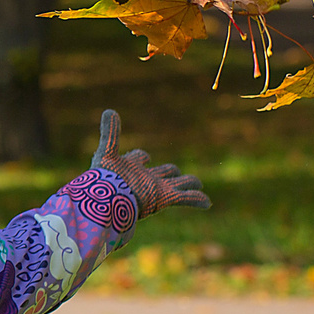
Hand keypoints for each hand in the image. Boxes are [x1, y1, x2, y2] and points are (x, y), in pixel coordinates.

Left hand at [90, 109, 210, 217]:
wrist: (109, 201)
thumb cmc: (107, 179)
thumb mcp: (107, 152)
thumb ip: (110, 133)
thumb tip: (109, 110)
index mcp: (131, 167)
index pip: (139, 158)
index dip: (140, 156)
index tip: (143, 157)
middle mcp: (145, 178)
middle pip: (165, 172)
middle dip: (172, 172)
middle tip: (175, 172)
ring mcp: (157, 189)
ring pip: (180, 183)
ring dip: (189, 183)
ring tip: (197, 185)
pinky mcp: (165, 198)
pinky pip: (186, 197)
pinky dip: (197, 199)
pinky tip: (207, 203)